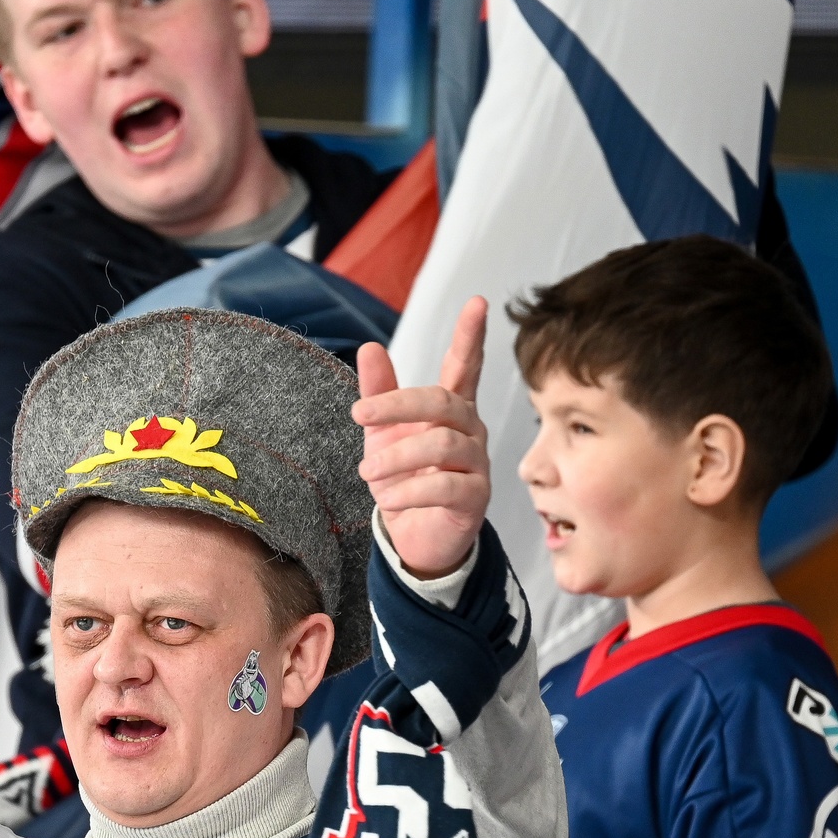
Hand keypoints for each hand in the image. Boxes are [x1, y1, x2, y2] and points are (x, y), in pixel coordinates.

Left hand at [354, 297, 489, 579]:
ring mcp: (477, 465)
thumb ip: (379, 393)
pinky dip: (410, 490)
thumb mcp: (383, 433)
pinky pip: (445, 487)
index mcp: (451, 409)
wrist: (413, 536)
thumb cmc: (403, 477)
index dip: (471, 336)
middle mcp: (471, 431)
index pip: (465, 366)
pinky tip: (388, 499)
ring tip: (367, 472)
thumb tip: (369, 347)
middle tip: (359, 414)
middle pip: (443, 402)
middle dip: (398, 405)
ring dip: (397, 457)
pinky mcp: (476, 499)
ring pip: (442, 445)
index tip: (478, 302)